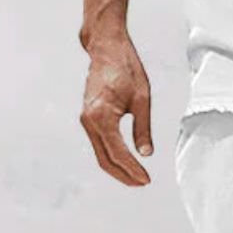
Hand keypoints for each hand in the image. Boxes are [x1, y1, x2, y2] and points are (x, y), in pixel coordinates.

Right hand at [79, 32, 153, 186]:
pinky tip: (125, 162)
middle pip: (104, 159)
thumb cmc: (125, 68)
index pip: (117, 153)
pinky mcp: (88, 118)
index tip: (146, 179)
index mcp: (101, 116)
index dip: (132, 169)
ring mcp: (86, 120)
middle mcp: (89, 120)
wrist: (106, 49)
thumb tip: (146, 154)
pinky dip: (111, 156)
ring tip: (137, 177)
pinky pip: (99, 144)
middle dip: (124, 175)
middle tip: (143, 183)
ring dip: (117, 168)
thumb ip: (143, 129)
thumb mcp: (142, 99)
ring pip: (100, 154)